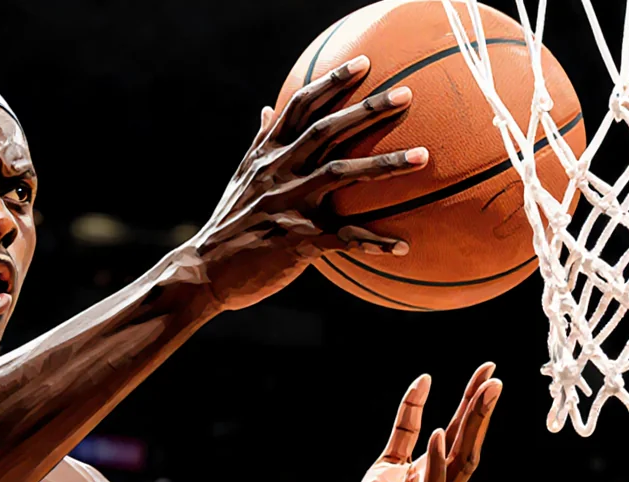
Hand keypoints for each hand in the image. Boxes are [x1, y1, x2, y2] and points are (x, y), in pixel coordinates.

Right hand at [188, 55, 427, 310]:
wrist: (205, 272)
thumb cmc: (229, 224)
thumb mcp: (241, 178)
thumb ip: (259, 143)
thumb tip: (265, 108)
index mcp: (266, 156)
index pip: (299, 107)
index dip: (331, 83)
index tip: (364, 63)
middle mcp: (277, 173)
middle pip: (326, 131)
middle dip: (367, 110)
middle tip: (405, 94)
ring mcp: (286, 204)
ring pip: (340, 173)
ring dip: (384, 164)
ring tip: (423, 156)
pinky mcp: (295, 240)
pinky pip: (342, 237)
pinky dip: (373, 241)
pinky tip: (402, 246)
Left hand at [344, 364, 501, 481]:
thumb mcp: (391, 463)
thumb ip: (406, 428)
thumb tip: (424, 382)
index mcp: (435, 473)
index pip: (462, 433)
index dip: (475, 403)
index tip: (490, 371)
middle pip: (464, 454)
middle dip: (477, 422)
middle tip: (492, 387)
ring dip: (441, 460)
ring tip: (443, 430)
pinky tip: (411, 479)